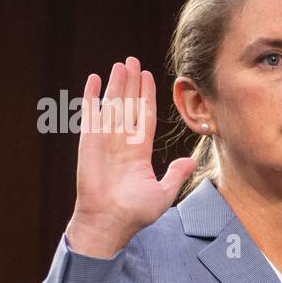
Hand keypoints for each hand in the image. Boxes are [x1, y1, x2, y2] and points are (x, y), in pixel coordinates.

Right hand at [66, 57, 195, 257]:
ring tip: (121, 64)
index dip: (147, 96)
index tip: (148, 77)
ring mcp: (105, 140)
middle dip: (131, 83)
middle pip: (128, 104)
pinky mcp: (90, 141)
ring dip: (117, 84)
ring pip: (113, 104)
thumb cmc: (135, 212)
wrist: (110, 221)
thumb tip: (192, 161)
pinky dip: (92, 96)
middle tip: (133, 61)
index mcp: (139, 151)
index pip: (144, 115)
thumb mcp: (164, 192)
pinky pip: (91, 114)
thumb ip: (177, 174)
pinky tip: (96, 79)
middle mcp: (122, 141)